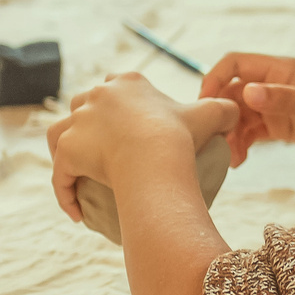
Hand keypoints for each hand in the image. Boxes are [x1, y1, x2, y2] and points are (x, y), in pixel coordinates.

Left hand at [48, 73, 234, 220]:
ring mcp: (78, 122)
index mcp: (126, 82)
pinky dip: (64, 192)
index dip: (119, 105)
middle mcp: (97, 95)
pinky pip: (59, 174)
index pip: (115, 85)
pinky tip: (75, 211)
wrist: (158, 157)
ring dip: (64, 152)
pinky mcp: (68, 150)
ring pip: (60, 134)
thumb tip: (235, 112)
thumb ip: (225, 110)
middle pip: (85, 106)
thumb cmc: (182, 136)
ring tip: (78, 174)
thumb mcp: (211, 116)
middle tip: (108, 155)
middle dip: (90, 125)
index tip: (131, 130)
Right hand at [199, 53, 294, 172]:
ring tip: (231, 159)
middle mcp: (276, 84)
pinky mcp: (284, 127)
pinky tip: (239, 162)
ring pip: (241, 115)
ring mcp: (279, 106)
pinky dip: (242, 144)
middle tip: (218, 142)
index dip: (214, 79)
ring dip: (231, 134)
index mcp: (282, 69)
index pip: (235, 64)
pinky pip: (253, 132)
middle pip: (233, 93)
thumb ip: (282, 99)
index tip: (205, 106)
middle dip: (222, 116)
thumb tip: (247, 92)